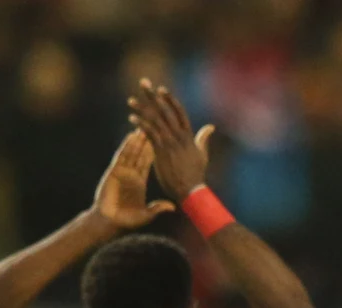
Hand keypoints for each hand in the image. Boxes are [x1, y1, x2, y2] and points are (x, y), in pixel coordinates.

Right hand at [92, 130, 175, 231]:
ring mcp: (122, 172)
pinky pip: (121, 157)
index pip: (148, 163)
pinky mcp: (114, 171)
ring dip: (138, 140)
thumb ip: (157, 208)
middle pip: (140, 154)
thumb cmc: (127, 220)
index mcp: (140, 182)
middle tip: (154, 127)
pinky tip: (131, 136)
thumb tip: (172, 207)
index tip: (163, 140)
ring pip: (132, 152)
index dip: (155, 151)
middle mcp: (132, 174)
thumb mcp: (146, 215)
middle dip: (146, 141)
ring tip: (145, 126)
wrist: (109, 222)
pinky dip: (126, 146)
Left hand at [127, 78, 213, 200]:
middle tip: (143, 82)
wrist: (190, 190)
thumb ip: (203, 138)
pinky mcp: (162, 151)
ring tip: (130, 100)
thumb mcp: (202, 153)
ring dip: (142, 109)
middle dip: (153, 96)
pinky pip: (150, 133)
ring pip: (155, 120)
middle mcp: (179, 135)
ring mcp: (170, 142)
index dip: (169, 99)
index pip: (178, 111)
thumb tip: (210, 127)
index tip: (160, 89)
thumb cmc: (196, 174)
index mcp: (188, 135)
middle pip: (164, 110)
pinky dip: (141, 124)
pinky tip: (131, 118)